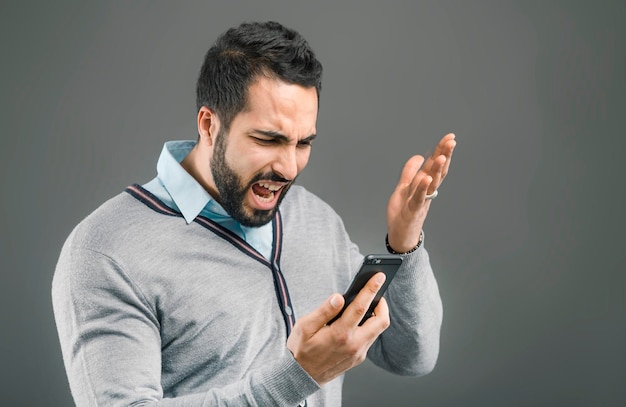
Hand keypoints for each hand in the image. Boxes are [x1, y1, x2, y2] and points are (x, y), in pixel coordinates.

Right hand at [286, 273, 389, 385]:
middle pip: (380, 321)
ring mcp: (358, 353)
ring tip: (367, 304)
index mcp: (340, 334)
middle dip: (382, 304)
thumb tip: (338, 297)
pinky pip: (370, 339)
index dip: (371, 289)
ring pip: (377, 331)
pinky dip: (369, 326)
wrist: (301, 377)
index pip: (360, 307)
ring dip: (376, 315)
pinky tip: (359, 320)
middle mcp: (354, 345)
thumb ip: (323, 311)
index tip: (379, 276)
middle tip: (376, 293)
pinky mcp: (358, 358)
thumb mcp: (305, 327)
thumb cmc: (301, 350)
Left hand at [386, 133, 455, 252]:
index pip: (435, 165)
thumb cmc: (403, 212)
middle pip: (437, 171)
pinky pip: (418, 198)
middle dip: (444, 156)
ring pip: (431, 183)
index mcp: (424, 184)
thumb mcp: (404, 188)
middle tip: (451, 142)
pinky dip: (422, 188)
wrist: (401, 235)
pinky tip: (426, 178)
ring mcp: (420, 201)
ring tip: (442, 156)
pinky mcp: (413, 210)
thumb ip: (410, 172)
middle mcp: (426, 191)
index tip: (450, 137)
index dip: (442, 151)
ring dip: (437, 170)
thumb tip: (418, 156)